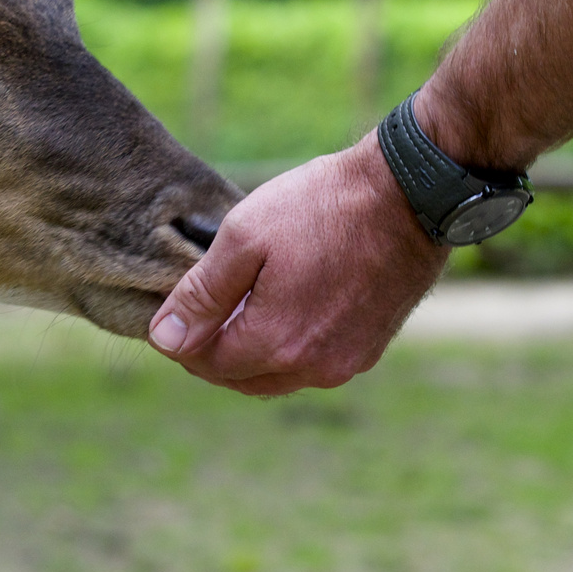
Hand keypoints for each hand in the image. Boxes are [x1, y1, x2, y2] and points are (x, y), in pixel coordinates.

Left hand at [148, 131, 447, 394]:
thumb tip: (164, 339)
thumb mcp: (245, 237)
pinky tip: (275, 309)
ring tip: (231, 309)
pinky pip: (310, 365)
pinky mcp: (368, 349)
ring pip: (275, 375)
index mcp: (275, 342)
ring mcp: (346, 362)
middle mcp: (312, 368)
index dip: (179, 340)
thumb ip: (202, 295)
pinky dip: (282, 347)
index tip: (168, 311)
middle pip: (239, 377)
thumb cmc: (320, 207)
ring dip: (246, 352)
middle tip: (193, 311)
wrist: (408, 194)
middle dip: (209, 351)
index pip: (205, 363)